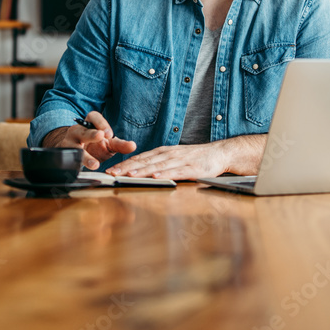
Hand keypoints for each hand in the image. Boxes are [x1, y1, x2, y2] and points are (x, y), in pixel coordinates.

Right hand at [43, 110, 135, 169]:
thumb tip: (133, 146)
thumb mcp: (109, 143)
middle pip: (82, 131)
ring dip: (84, 156)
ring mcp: (69, 144)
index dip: (101, 123)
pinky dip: (74, 166)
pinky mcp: (64, 156)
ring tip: (94, 164)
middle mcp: (77, 131)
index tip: (110, 133)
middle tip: (100, 136)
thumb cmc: (95, 145)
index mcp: (89, 124)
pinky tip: (80, 172)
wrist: (75, 152)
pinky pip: (67, 161)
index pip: (93, 117)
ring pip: (74, 148)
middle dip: (91, 134)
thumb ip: (120, 145)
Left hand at [106, 143, 229, 180]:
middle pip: (145, 161)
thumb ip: (159, 162)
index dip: (124, 164)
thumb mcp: (174, 157)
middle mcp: (168, 154)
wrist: (219, 153)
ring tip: (129, 174)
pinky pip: (176, 172)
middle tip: (112, 173)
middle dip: (127, 167)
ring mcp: (179, 160)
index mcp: (163, 152)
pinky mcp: (191, 168)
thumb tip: (140, 170)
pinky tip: (155, 177)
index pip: (140, 158)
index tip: (110, 170)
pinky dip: (164, 174)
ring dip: (142, 170)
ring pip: (157, 166)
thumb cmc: (195, 157)